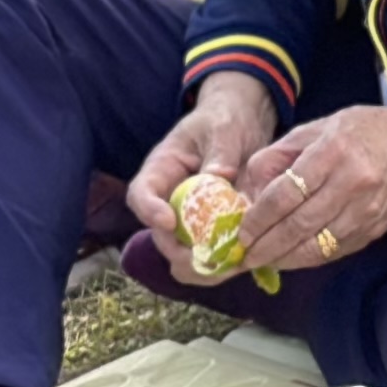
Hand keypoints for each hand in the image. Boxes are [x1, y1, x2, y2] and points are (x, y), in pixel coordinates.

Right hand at [130, 73, 280, 258]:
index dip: (149, 211)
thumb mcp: (224, 128)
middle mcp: (171, 199)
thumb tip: (219, 176)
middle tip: (205, 257)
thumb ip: (221, 151)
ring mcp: (191, 218)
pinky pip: (212, 255)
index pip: (140, 194)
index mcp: (162, 170)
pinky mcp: (215, 229)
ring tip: (229, 267)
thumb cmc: (227, 119)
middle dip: (179, 251)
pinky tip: (246, 263)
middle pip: (161, 235)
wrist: (245, 124)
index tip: (167, 221)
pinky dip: (225, 265)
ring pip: (183, 254)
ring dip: (203, 266)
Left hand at [233, 100, 386, 273]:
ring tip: (263, 261)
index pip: (286, 194)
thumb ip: (280, 154)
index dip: (259, 218)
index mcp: (332, 152)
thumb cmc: (365, 130)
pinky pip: (334, 250)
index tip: (241, 231)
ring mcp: (365, 211)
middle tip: (244, 255)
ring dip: (285, 258)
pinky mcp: (374, 229)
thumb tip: (249, 188)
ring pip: (316, 245)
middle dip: (266, 245)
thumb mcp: (319, 126)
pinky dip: (309, 258)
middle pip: (298, 225)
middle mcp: (350, 183)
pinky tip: (291, 258)